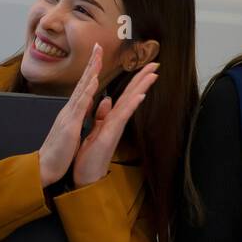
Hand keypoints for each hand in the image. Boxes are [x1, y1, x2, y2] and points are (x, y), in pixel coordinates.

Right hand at [39, 44, 102, 186]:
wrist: (45, 168)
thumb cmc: (60, 151)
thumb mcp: (74, 129)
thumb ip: (82, 114)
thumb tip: (92, 102)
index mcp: (73, 111)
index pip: (84, 86)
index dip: (92, 70)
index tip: (100, 55)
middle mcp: (70, 109)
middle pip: (82, 81)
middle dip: (92, 63)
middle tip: (100, 45)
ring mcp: (68, 116)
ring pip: (81, 90)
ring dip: (91, 72)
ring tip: (99, 56)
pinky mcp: (69, 126)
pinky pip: (79, 106)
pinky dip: (87, 92)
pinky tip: (93, 81)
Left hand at [72, 61, 158, 186]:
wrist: (85, 178)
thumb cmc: (89, 157)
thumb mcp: (95, 131)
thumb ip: (101, 116)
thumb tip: (106, 100)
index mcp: (111, 119)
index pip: (125, 96)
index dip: (135, 81)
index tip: (145, 68)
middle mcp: (116, 121)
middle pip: (131, 96)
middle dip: (143, 79)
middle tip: (156, 63)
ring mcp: (115, 128)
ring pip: (130, 103)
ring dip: (141, 88)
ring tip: (153, 74)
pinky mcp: (110, 136)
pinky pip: (121, 118)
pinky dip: (131, 106)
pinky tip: (140, 96)